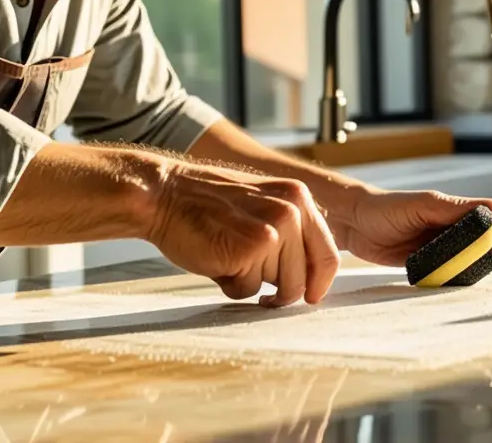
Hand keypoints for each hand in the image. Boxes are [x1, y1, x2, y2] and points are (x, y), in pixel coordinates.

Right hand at [145, 161, 340, 307]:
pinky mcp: (250, 249)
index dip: (318, 283)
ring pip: (278, 286)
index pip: (327, 253)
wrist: (164, 194)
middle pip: (303, 278)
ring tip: (228, 256)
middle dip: (280, 289)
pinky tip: (215, 259)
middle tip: (252, 281)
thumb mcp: (261, 204)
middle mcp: (292, 211)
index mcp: (298, 197)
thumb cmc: (205, 204)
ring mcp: (273, 230)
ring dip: (251, 283)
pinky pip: (249, 290)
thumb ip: (289, 231)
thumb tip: (309, 276)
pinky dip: (230, 284)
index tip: (310, 296)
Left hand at [335, 188, 491, 267]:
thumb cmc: (384, 208)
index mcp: (450, 207)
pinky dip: (455, 277)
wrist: (352, 222)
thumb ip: (452, 211)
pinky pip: (447, 271)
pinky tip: (455, 282)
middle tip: (491, 263)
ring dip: (474, 265)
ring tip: (475, 274)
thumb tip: (488, 221)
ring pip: (468, 255)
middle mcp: (447, 225)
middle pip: (483, 237)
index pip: (488, 213)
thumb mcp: (421, 206)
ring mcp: (437, 243)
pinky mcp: (424, 261)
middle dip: (491, 250)